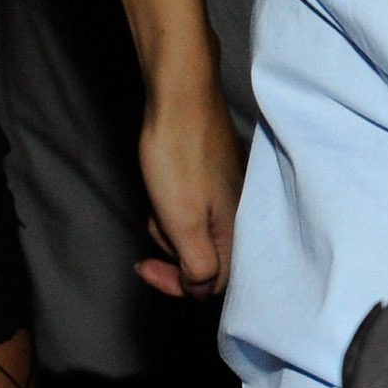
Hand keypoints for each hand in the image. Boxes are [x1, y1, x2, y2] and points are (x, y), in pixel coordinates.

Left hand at [135, 66, 242, 297]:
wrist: (181, 96)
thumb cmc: (180, 156)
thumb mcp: (182, 221)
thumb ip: (197, 265)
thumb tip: (201, 292)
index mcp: (237, 231)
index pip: (214, 284)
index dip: (177, 284)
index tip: (145, 267)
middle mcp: (242, 216)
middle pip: (206, 259)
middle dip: (173, 251)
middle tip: (154, 223)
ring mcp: (233, 193)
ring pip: (199, 233)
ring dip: (172, 226)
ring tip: (160, 200)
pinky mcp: (222, 176)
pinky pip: (199, 209)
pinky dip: (177, 207)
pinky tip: (167, 187)